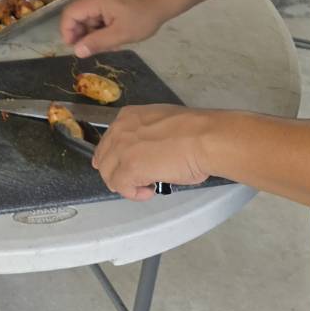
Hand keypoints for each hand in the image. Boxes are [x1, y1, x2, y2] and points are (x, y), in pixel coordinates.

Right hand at [59, 0, 172, 57]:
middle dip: (82, 35)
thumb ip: (97, 43)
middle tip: (95, 49)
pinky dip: (100, 28)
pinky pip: (96, 16)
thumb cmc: (143, 17)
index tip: (76, 49)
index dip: (67, 33)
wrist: (163, 1)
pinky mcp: (108, 2)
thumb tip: (77, 51)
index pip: (69, 15)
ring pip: (86, 18)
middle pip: (76, 16)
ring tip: (109, 44)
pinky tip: (114, 36)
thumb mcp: (121, 34)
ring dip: (92, 33)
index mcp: (94, 0)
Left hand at [92, 104, 212, 200]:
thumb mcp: (161, 123)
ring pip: (108, 175)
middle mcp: (119, 130)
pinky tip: (149, 191)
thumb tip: (149, 151)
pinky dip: (134, 193)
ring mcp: (122, 149)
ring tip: (147, 186)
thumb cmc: (194, 132)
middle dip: (118, 173)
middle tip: (137, 181)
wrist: (205, 138)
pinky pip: (120, 187)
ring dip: (126, 184)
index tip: (128, 167)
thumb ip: (146, 134)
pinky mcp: (128, 168)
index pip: (109, 141)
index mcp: (128, 117)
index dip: (117, 158)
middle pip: (104, 159)